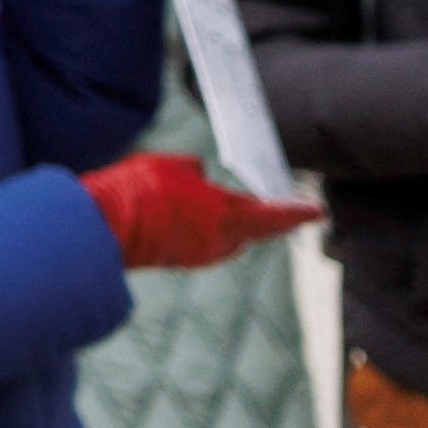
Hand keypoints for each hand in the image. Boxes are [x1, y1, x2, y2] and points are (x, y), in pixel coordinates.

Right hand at [81, 153, 316, 271]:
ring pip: (229, 239)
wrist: (108, 225)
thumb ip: (195, 171)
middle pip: (254, 230)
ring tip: (218, 204)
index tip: (319, 211)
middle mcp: (223, 242)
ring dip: (229, 224)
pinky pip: (207, 244)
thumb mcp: (174, 166)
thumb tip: (200, 176)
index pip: (276, 215)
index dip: (300, 212)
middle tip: (272, 205)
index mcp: (230, 216)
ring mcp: (202, 255)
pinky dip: (207, 230)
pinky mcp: (182, 261)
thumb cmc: (144, 189)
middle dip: (264, 218)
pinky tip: (190, 217)